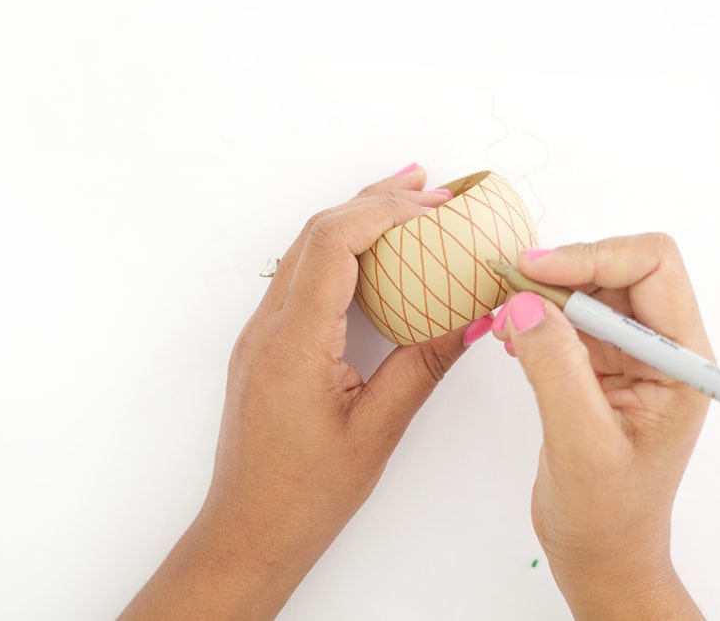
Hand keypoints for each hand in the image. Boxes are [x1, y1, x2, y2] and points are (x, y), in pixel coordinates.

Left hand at [121, 164, 494, 619]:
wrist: (248, 530)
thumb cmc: (305, 493)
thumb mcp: (377, 430)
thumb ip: (424, 366)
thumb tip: (471, 319)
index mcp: (293, 342)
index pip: (334, 243)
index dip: (386, 211)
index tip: (434, 205)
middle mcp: (268, 326)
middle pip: (317, 233)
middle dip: (375, 200)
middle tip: (430, 188)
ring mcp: (262, 332)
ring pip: (306, 250)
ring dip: (356, 218)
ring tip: (406, 199)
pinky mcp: (268, 344)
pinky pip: (302, 277)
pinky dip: (341, 251)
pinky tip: (373, 254)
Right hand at [491, 236, 710, 619]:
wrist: (602, 555)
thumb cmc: (608, 515)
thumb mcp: (581, 443)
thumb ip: (556, 369)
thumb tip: (525, 303)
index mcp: (682, 363)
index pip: (653, 268)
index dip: (594, 255)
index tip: (535, 270)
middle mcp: (661, 350)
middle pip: (620, 270)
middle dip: (565, 271)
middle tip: (511, 287)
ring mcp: (630, 358)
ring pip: (590, 291)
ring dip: (546, 295)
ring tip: (505, 318)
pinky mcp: (599, 370)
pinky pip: (569, 322)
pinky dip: (537, 320)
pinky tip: (512, 338)